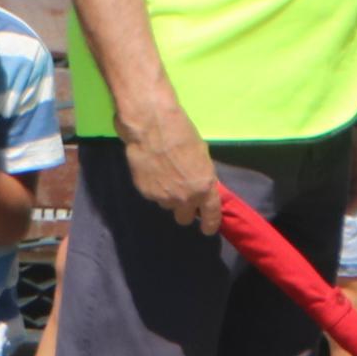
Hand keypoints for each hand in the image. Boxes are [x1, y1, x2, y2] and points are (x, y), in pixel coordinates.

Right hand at [125, 99, 222, 232]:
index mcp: (204, 188)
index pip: (211, 216)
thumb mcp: (202, 156)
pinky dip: (153, 187)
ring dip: (167, 196)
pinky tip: (151, 169)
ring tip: (163, 174)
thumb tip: (200, 187)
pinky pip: (152, 195)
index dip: (209, 225)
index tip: (207, 229)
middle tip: (180, 193)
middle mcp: (185, 198)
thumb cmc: (181, 134)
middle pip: (184, 218)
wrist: (151, 126)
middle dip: (184, 209)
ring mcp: (163, 197)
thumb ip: (202, 177)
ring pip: (166, 205)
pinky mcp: (145, 192)